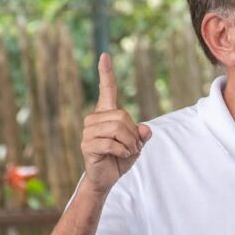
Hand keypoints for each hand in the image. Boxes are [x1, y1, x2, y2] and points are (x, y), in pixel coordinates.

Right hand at [81, 52, 151, 193]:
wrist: (106, 178)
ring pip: (117, 129)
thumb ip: (142, 136)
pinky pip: (112, 143)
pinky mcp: (88, 145)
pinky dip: (123, 151)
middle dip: (133, 134)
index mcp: (106, 114)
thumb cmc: (119, 159)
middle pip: (122, 116)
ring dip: (129, 144)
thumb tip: (146, 130)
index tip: (104, 55)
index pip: (107, 90)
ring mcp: (88, 132)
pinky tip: (119, 156)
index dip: (106, 73)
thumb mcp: (136, 146)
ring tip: (126, 152)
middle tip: (133, 147)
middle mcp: (94, 119)